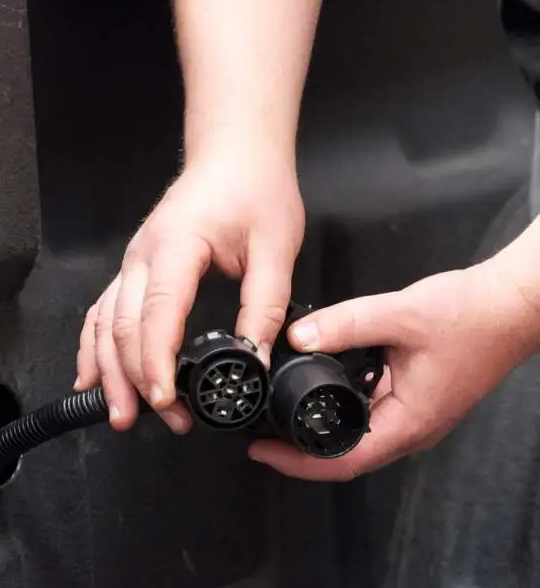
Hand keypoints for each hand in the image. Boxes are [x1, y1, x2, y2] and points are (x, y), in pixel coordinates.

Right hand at [74, 148, 304, 432]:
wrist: (235, 156)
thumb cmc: (254, 190)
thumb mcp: (275, 247)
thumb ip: (263, 304)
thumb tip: (253, 356)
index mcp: (175, 246)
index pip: (156, 313)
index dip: (157, 361)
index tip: (168, 401)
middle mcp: (142, 254)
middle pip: (121, 325)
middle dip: (135, 378)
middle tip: (156, 420)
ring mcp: (133, 260)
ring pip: (104, 322)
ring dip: (109, 370)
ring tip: (120, 413)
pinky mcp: (137, 266)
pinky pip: (104, 310)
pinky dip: (95, 346)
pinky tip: (93, 375)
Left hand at [248, 262, 538, 479]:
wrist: (508, 307)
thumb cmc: (469, 315)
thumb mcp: (397, 314)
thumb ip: (344, 324)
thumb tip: (298, 337)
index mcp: (408, 421)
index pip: (343, 462)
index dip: (296, 462)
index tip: (262, 451)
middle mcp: (411, 428)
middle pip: (347, 457)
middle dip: (301, 452)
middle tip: (263, 434)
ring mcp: (414, 416)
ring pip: (359, 437)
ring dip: (320, 432)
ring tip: (283, 415)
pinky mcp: (415, 399)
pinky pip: (371, 416)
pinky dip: (341, 411)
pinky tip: (322, 390)